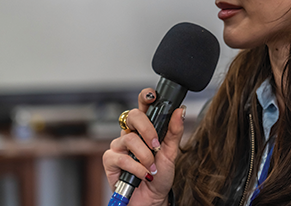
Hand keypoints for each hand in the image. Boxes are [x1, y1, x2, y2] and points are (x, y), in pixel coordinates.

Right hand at [102, 88, 185, 205]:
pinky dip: (136, 168)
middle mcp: (130, 133)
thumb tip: (180, 110)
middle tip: (156, 144)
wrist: (152, 199)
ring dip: (145, 156)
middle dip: (147, 129)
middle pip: (132, 115)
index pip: (143, 106)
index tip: (153, 95)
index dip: (145, 97)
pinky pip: (121, 157)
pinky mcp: (110, 160)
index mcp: (144, 128)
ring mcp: (118, 146)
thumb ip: (174, 131)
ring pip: (129, 139)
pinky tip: (143, 175)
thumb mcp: (171, 153)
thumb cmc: (159, 175)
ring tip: (151, 168)